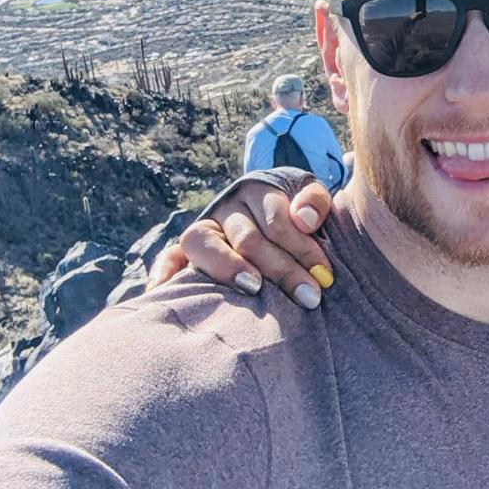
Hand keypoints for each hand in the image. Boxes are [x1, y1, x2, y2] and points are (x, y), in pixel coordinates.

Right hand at [147, 174, 336, 307]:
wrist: (273, 203)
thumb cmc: (297, 209)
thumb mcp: (311, 196)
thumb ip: (314, 202)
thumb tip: (304, 219)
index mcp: (258, 190)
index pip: (277, 220)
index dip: (303, 248)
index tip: (324, 276)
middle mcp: (227, 207)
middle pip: (248, 238)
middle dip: (282, 270)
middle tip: (309, 298)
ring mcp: (205, 227)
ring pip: (204, 243)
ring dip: (228, 267)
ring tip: (254, 288)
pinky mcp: (185, 249)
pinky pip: (169, 255)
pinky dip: (164, 270)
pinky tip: (165, 290)